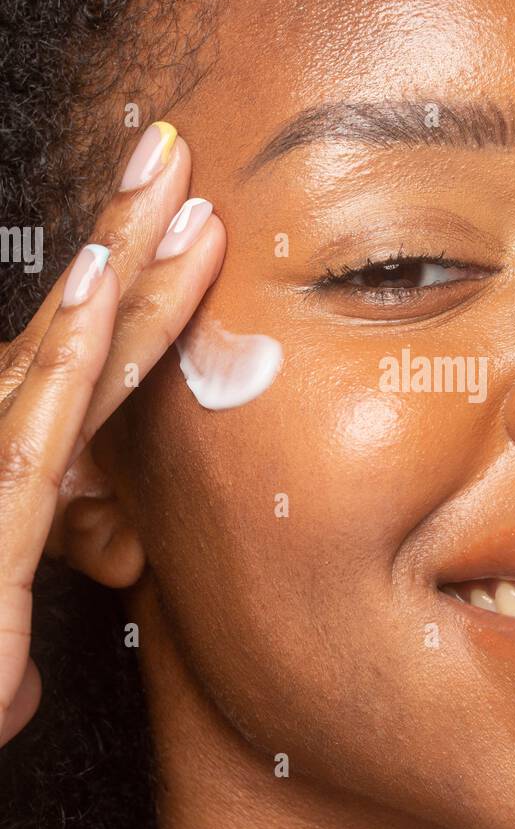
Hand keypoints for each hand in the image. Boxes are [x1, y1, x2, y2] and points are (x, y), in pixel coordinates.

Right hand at [0, 123, 224, 745]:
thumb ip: (2, 647)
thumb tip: (20, 677)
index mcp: (2, 483)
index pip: (78, 375)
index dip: (132, 296)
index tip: (181, 228)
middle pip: (72, 338)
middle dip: (128, 238)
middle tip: (172, 151)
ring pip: (60, 360)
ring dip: (120, 265)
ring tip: (170, 184)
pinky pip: (32, 433)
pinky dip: (70, 354)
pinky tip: (105, 285)